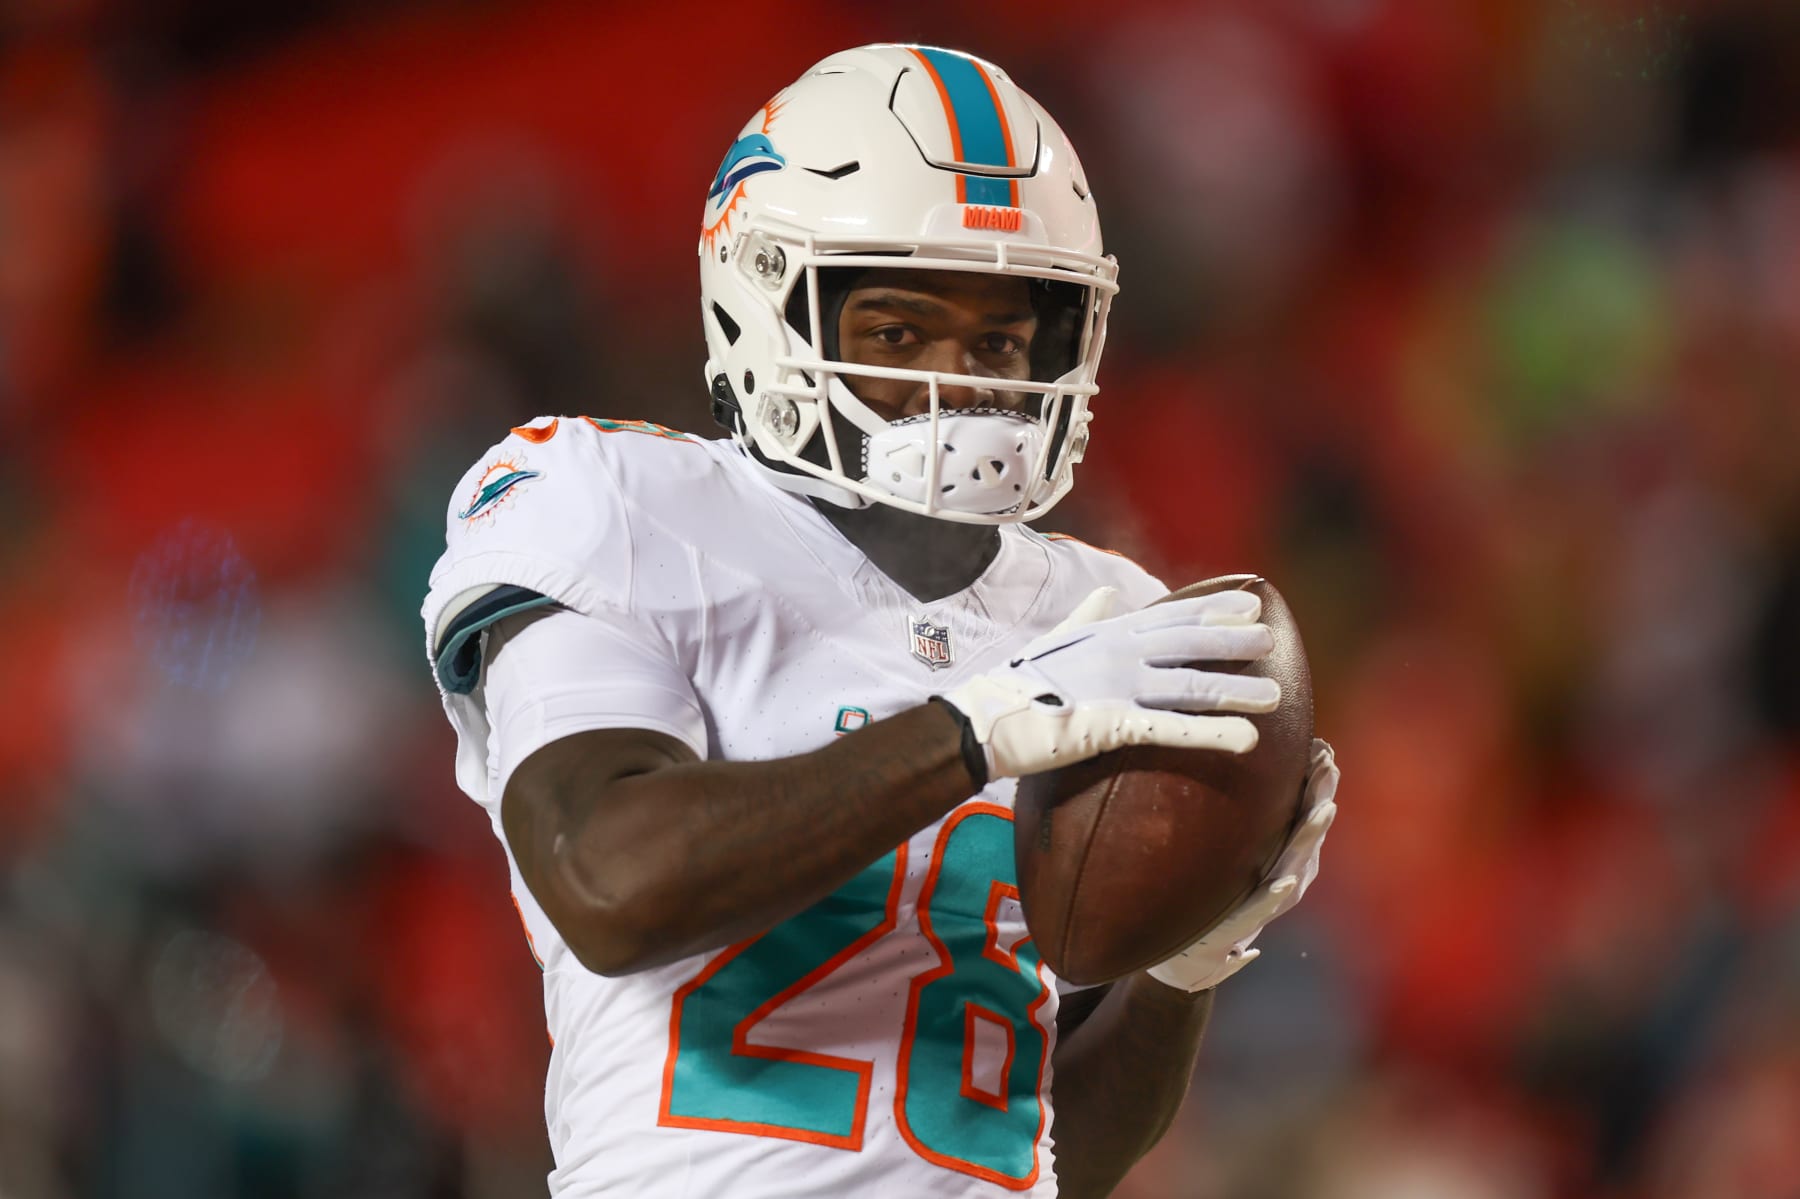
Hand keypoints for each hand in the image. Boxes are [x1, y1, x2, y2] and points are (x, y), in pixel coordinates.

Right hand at [940, 586, 1279, 781]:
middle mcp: (1119, 653)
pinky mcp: (1113, 725)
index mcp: (1108, 632)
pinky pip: (1171, 729)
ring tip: (1274, 697)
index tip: (1251, 602)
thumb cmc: (1018, 683)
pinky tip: (1245, 740)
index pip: (1171, 615)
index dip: (1213, 609)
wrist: (984, 721)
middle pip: (1188, 644)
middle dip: (1232, 641)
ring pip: (1189, 686)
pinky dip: (1212, 733)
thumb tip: (1109, 595)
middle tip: (1270, 640)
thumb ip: (1088, 616)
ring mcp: (1118, 687)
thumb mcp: (1057, 640)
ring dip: (1234, 690)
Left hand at [1147, 738, 1339, 992]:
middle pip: (1305, 833)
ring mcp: (1265, 903)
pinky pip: (1260, 908)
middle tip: (1328, 764)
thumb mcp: (1233, 852)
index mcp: (1282, 857)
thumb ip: (1246, 819)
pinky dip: (1274, 894)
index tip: (1322, 748)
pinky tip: (1285, 879)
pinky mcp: (1237, 928)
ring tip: (1321, 810)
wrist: (1190, 953)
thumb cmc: (1215, 894)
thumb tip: (1245, 760)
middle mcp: (1284, 878)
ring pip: (1293, 866)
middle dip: (1319, 798)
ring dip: (1308, 838)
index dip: (1316, 783)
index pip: (1303, 812)